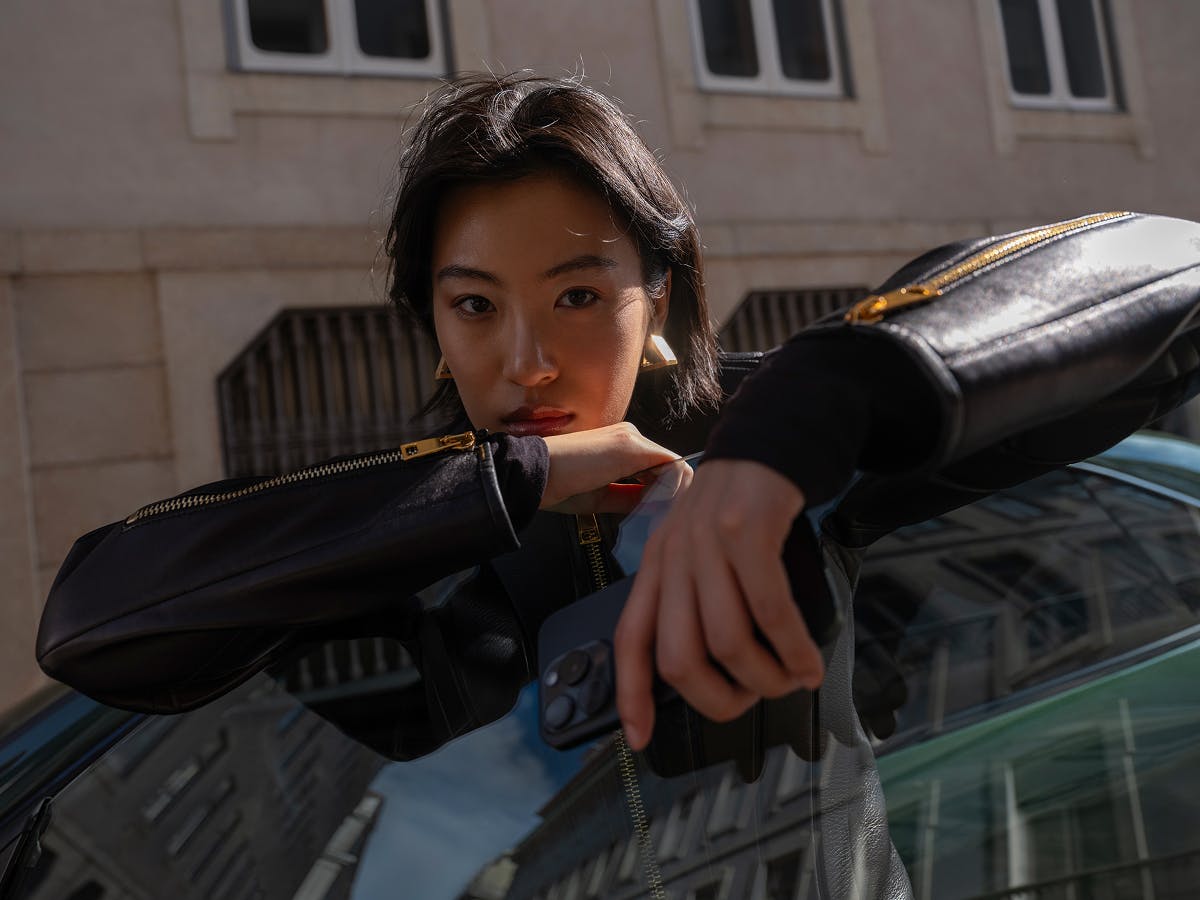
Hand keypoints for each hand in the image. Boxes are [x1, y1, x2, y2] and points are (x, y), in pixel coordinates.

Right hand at [540, 423, 682, 513]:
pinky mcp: (633, 446)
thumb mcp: (600, 496)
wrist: (535, 474)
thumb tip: (653, 506)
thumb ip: (629, 497)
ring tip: (657, 513)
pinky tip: (656, 505)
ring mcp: (632, 438)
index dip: (662, 493)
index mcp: (619, 444)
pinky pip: (670, 465)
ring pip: (673, 465)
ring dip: (671, 492)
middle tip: (661, 517)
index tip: (656, 514)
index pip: (656, 468)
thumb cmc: (558, 485)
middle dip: (670, 494)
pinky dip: (671, 488)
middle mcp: (629, 436)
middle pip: (668, 466)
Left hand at [613, 459, 824, 749]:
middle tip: (752, 700)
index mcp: (657, 565)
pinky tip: (809, 660)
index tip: (642, 739)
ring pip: (726, 641)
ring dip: (765, 677)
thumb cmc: (742, 504)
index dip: (631, 695)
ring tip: (791, 679)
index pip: (629, 639)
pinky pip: (770, 610)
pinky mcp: (749, 531)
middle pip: (678, 657)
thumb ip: (698, 596)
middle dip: (718, 699)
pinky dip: (793, 647)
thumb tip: (719, 666)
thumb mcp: (702, 547)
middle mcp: (674, 556)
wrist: (770, 437)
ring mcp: (708, 543)